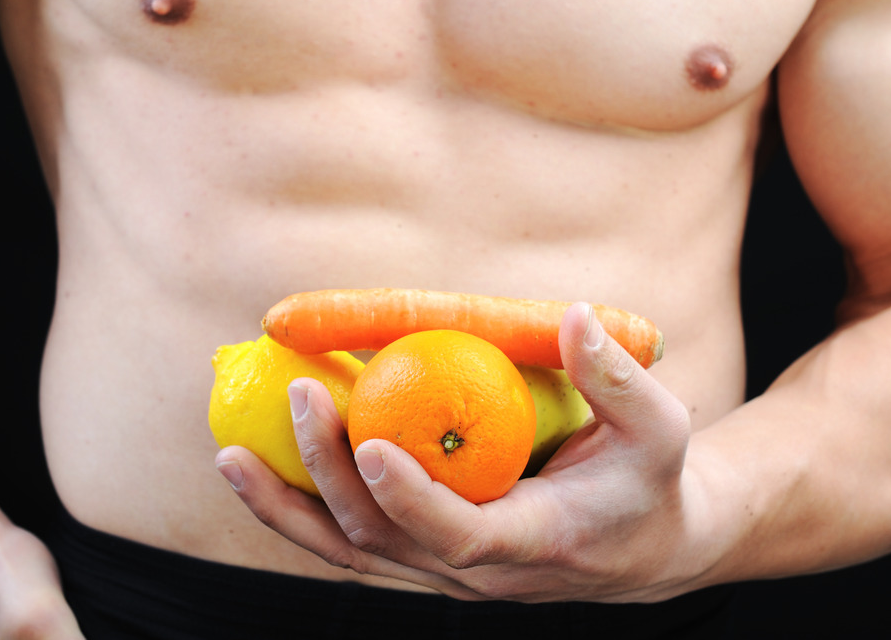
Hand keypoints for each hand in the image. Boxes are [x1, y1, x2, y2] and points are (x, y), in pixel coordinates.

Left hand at [216, 302, 715, 602]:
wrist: (644, 546)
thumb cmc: (652, 480)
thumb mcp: (660, 428)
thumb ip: (616, 379)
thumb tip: (572, 315)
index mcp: (535, 544)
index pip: (462, 537)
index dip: (414, 500)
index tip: (374, 444)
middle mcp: (477, 574)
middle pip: (385, 541)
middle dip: (333, 474)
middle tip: (302, 396)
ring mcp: (442, 571)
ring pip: (351, 552)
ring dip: (288, 509)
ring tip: (230, 457)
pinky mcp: (423, 555)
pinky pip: (350, 541)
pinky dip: (298, 511)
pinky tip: (254, 469)